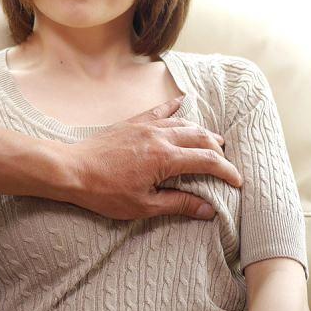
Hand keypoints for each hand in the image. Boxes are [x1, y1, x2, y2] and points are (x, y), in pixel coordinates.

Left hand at [63, 96, 241, 220]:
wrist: (73, 170)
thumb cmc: (105, 192)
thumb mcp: (143, 206)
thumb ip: (178, 204)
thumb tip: (208, 209)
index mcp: (166, 159)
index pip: (207, 161)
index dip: (226, 171)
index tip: (237, 181)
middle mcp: (160, 137)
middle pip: (201, 138)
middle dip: (218, 151)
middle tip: (225, 165)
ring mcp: (147, 126)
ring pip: (184, 123)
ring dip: (202, 132)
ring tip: (213, 142)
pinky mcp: (134, 122)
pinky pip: (160, 111)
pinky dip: (175, 107)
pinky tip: (183, 102)